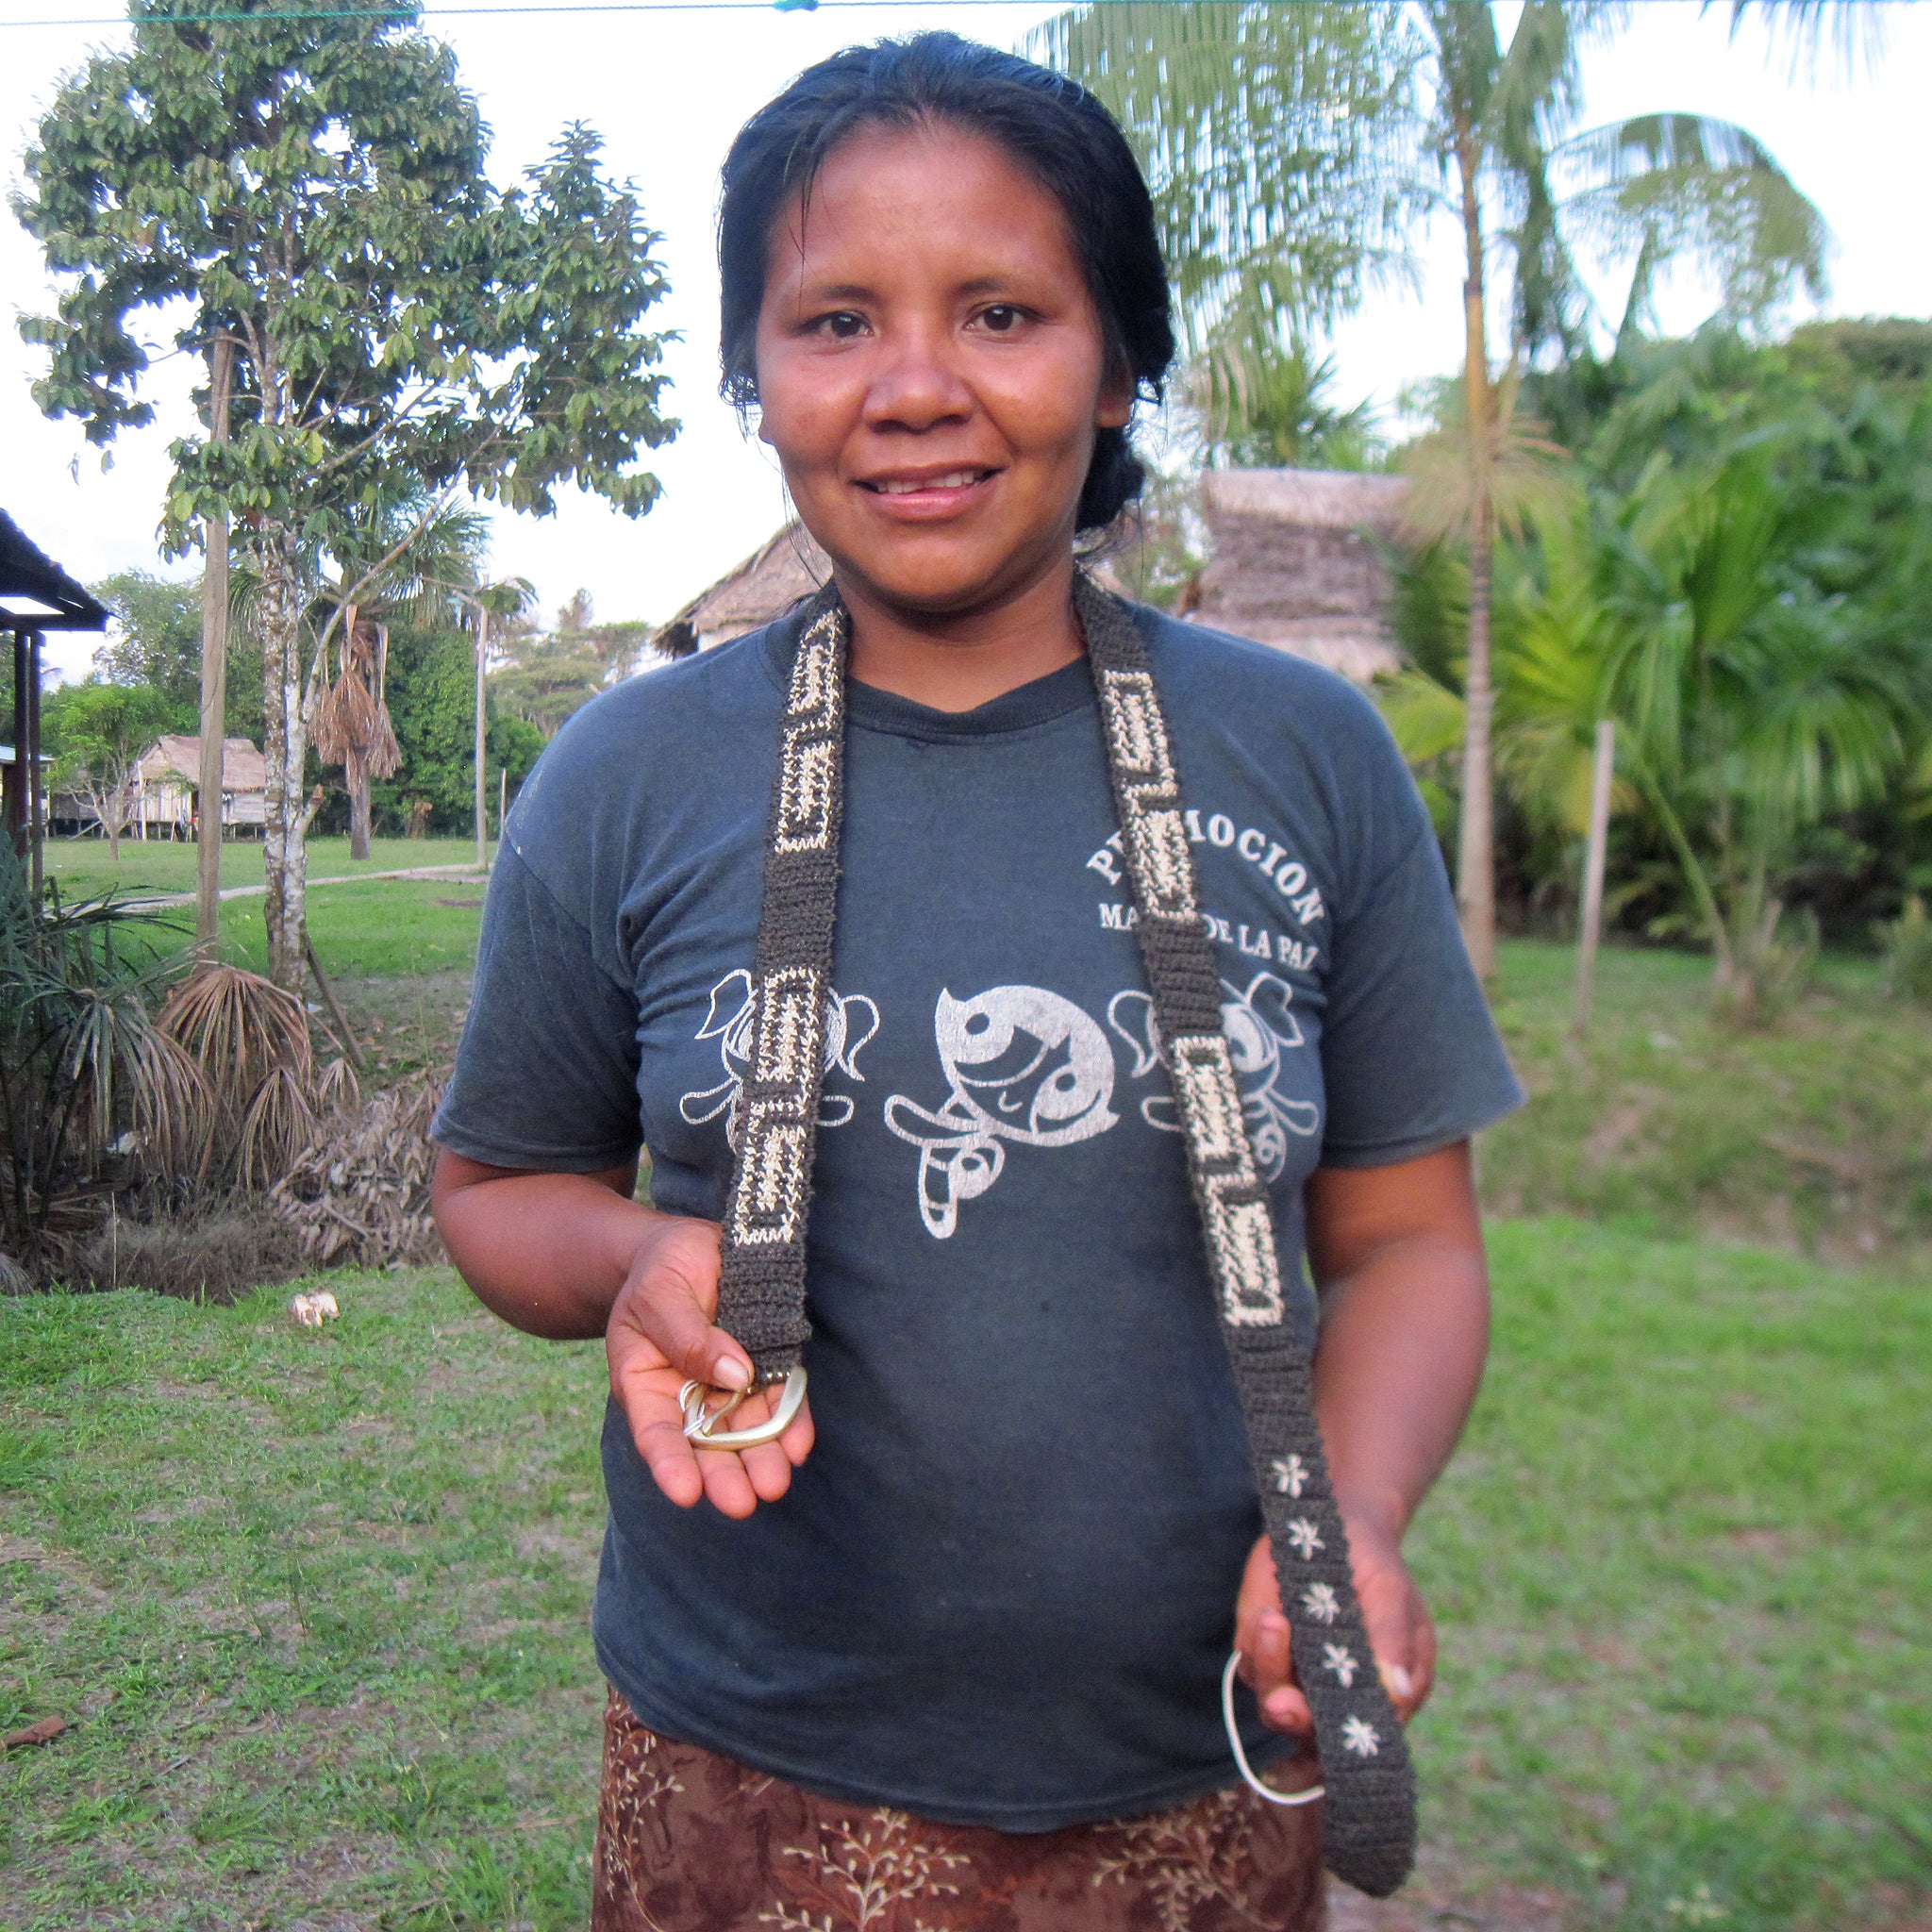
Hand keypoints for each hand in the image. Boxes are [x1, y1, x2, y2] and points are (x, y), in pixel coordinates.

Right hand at [605, 1212, 814, 1518]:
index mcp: (645, 1382)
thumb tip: (733, 1374)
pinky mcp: (765, 1366)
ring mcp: (729, 1383)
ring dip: (761, 1458)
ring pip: (745, 1430)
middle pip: (705, 1443)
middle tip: (743, 1502)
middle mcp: (688, 1393)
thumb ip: (687, 1335)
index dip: (669, 1464)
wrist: (693, 1245)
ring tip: (776, 1482)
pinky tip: (799, 1443)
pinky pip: (779, 1399)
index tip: (686, 1494)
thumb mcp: (659, 1293)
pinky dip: (790, 1423)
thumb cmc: (660, 1269)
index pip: (655, 1431)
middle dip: (723, 1474)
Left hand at [1233, 1522, 1434, 1735]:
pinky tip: (1268, 1612)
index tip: (1329, 1727)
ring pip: (1271, 1696)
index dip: (1341, 1745)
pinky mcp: (1262, 1643)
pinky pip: (1250, 1658)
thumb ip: (1393, 1640)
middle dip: (1294, 1717)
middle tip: (1285, 1702)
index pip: (1358, 1741)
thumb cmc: (1377, 1567)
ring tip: (1275, 1622)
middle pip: (1306, 1729)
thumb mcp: (1392, 1594)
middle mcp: (1331, 1693)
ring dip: (1271, 1667)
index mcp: (1377, 1695)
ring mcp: (1293, 1670)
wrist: (1341, 1524)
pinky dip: (1255, 1642)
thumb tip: (1399, 1692)